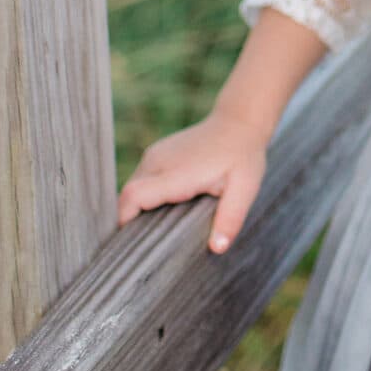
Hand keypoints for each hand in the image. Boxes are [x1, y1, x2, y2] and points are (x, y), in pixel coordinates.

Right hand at [116, 109, 267, 254]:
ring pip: (132, 187)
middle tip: (146, 244)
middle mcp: (159, 161)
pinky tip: (163, 209)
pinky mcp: (157, 153)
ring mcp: (156, 154)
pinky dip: (144, 197)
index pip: (133, 196)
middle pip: (128, 196)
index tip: (133, 243)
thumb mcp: (244, 188)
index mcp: (176, 173)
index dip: (126, 221)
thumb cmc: (243, 156)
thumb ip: (230, 218)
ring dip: (138, 208)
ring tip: (155, 229)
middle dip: (131, 220)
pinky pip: (141, 180)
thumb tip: (218, 248)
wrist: (239, 122)